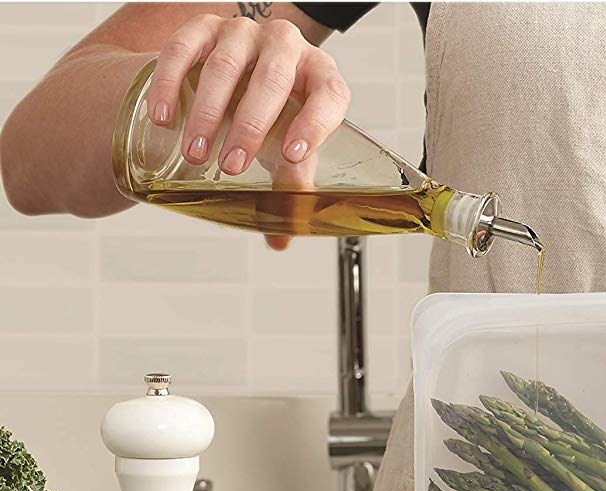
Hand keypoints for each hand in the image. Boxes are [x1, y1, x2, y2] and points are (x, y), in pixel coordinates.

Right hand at [146, 15, 349, 249]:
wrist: (232, 78)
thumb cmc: (272, 114)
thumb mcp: (285, 144)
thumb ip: (288, 183)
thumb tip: (282, 237)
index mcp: (320, 73)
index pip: (330, 94)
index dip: (314, 124)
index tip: (292, 157)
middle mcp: (286, 45)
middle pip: (273, 81)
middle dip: (250, 127)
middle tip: (232, 166)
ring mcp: (243, 32)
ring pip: (225, 67)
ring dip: (208, 113)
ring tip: (196, 153)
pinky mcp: (202, 26)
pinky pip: (183, 50)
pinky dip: (171, 85)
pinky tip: (164, 117)